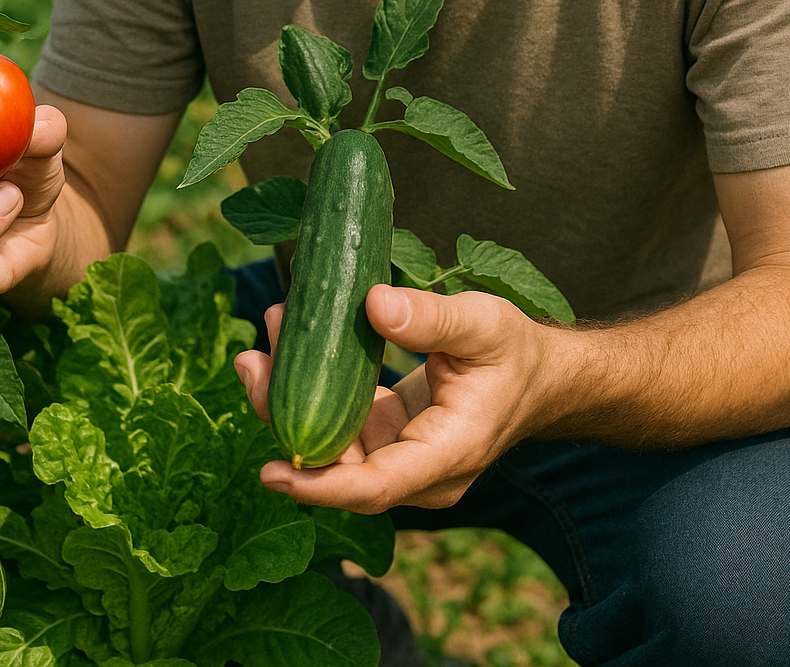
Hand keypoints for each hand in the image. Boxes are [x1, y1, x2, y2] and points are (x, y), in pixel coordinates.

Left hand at [234, 285, 565, 513]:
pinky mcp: (390, 439)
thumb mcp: (484, 324)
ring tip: (260, 346)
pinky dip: (314, 391)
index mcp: (448, 453)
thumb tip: (373, 303)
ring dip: (294, 400)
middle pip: (341, 467)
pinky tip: (290, 347)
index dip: (320, 485)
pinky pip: (342, 426)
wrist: (537, 376)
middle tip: (251, 362)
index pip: (376, 486)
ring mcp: (402, 458)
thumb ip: (432, 318)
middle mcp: (420, 472)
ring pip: (335, 447)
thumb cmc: (515, 351)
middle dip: (288, 419)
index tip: (272, 470)